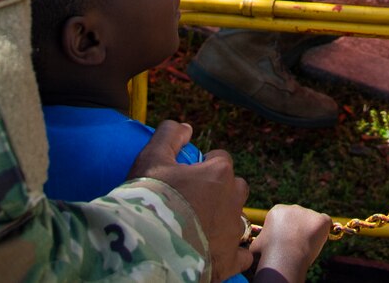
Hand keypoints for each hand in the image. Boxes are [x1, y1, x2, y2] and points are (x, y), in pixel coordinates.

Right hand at [129, 124, 252, 280]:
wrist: (147, 246)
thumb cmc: (150, 199)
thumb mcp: (151, 158)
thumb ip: (169, 135)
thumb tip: (186, 127)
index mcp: (219, 173)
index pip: (221, 159)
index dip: (206, 164)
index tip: (191, 174)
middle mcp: (233, 201)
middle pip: (236, 188)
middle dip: (222, 190)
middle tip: (196, 200)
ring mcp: (233, 232)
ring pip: (237, 221)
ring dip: (224, 221)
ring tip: (200, 228)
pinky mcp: (229, 260)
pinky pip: (240, 255)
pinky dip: (230, 253)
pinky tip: (214, 252)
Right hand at [251, 204, 333, 282]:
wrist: (284, 256)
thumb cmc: (268, 252)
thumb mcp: (256, 244)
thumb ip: (260, 240)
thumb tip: (253, 247)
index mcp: (277, 210)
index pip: (286, 219)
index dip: (287, 232)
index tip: (285, 243)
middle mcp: (293, 207)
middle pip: (299, 219)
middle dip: (299, 231)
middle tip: (296, 246)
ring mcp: (309, 212)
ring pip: (312, 222)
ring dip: (310, 233)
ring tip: (304, 248)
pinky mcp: (322, 219)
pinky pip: (326, 224)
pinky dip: (323, 233)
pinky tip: (316, 242)